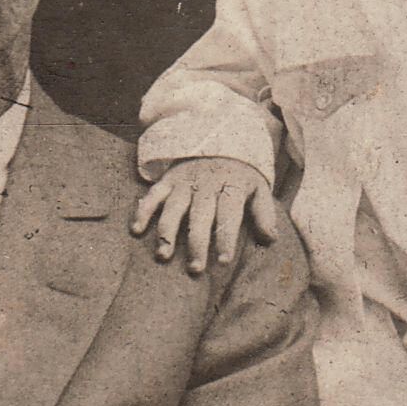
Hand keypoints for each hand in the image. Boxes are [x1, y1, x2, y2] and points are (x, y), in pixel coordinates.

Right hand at [133, 157, 278, 274]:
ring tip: (163, 255)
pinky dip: (143, 211)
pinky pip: (153, 195)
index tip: (223, 261)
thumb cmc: (241, 174)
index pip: (229, 214)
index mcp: (231, 187)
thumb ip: (264, 213)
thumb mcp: (259, 187)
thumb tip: (270, 239)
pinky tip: (136, 230)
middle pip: (201, 216)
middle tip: (194, 268)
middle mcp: (207, 185)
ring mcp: (184, 182)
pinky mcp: (168, 180)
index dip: (226, 238)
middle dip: (197, 242)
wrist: (220, 136)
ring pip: (174, 208)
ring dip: (168, 231)